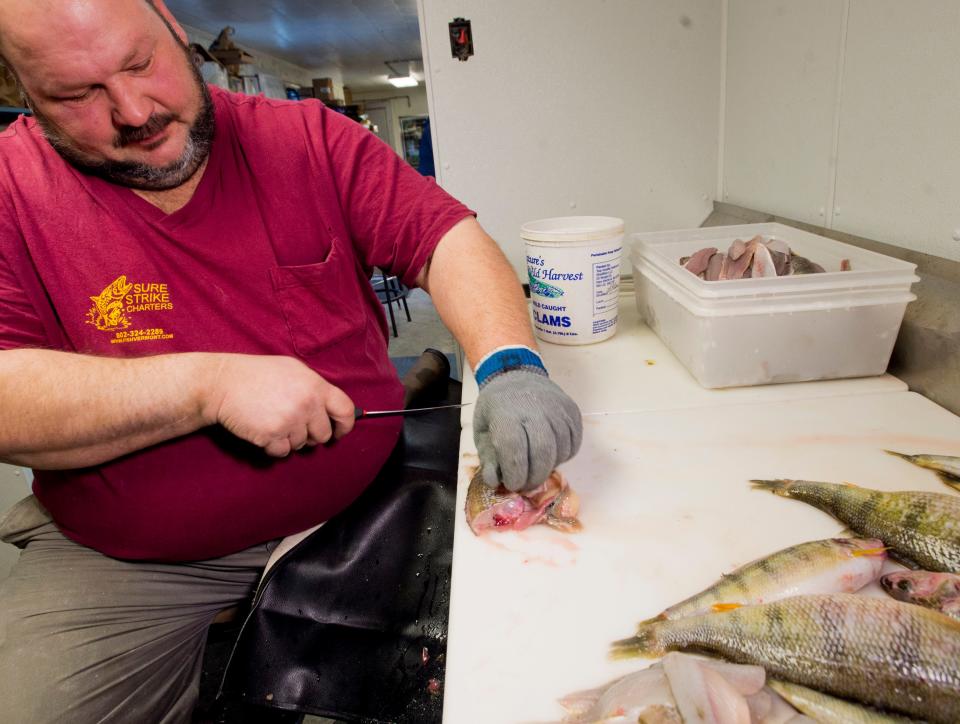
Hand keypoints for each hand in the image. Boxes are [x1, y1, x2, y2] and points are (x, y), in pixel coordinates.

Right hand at [202, 354, 355, 456]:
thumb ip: (315, 388)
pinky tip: (263, 430)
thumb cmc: (256, 375)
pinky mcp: (273, 435)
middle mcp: (307, 403)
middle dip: (311, 435)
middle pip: (323, 434)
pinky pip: (283, 452)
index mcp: (315, 385)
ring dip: (289, 439)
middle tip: (293, 425)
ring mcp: (290, 420)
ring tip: (272, 420)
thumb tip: (333, 409)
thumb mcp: (292, 370)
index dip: (345, 425)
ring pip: (301, 444)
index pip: (345, 410)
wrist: (221, 384)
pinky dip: (274, 447)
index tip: (339, 432)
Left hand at [473, 370, 581, 491]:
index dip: (515, 474)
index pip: (514, 449)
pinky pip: (574, 443)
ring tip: (537, 469)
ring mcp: (557, 408)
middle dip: (535, 477)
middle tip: (526, 485)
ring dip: (549, 468)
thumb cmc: (497, 406)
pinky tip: (550, 456)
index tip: (512, 485)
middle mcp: (535, 408)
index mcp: (506, 412)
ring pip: (561, 450)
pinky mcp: (572, 410)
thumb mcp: (482, 429)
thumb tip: (495, 482)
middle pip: (542, 452)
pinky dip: (564, 457)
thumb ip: (487, 457)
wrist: (517, 375)